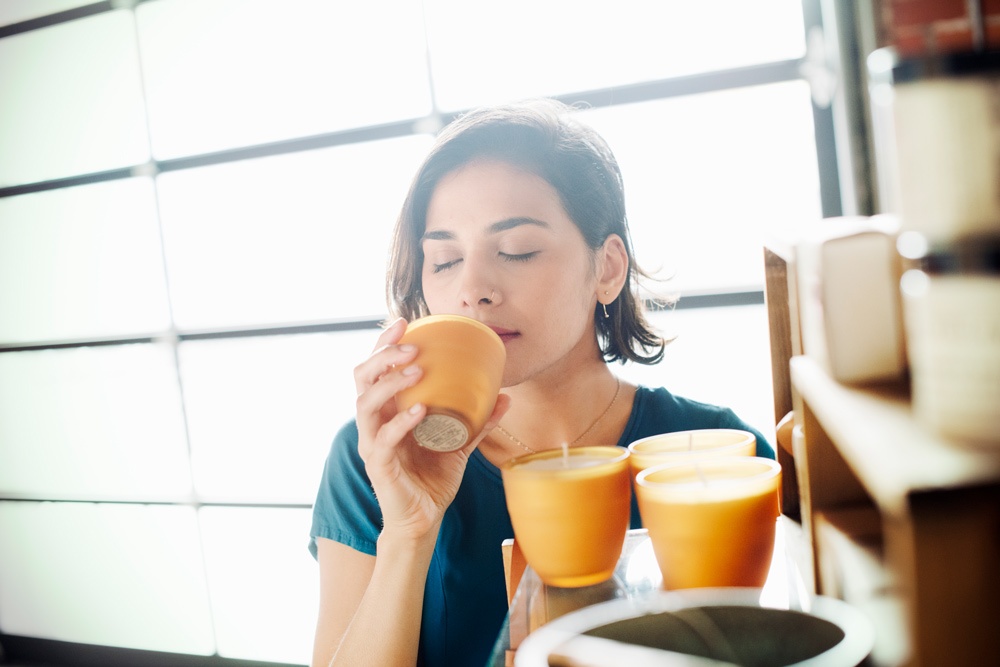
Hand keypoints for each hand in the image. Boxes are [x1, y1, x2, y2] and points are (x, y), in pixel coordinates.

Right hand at [353, 318, 509, 539]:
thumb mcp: (460, 444)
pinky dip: (401, 422)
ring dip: (389, 382)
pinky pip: (384, 439)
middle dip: (382, 355)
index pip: (376, 368)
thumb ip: (479, 421)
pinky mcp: (379, 466)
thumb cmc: (434, 477)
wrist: (424, 519)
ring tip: (416, 369)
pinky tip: (420, 410)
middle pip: (362, 378)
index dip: (384, 343)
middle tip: (411, 345)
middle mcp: (374, 423)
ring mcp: (372, 443)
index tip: (404, 322)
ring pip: (365, 404)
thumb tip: (506, 397)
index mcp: (388, 411)